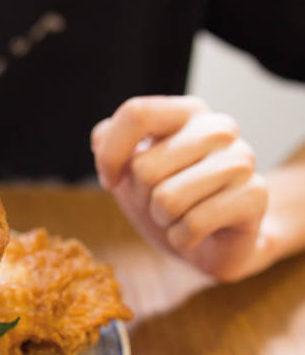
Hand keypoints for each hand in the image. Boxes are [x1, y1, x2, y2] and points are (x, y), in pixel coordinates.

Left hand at [92, 96, 268, 281]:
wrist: (216, 241)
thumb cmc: (171, 199)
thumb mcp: (130, 172)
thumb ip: (110, 145)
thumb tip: (100, 137)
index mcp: (187, 113)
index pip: (136, 113)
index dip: (110, 154)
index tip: (111, 180)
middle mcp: (218, 128)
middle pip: (144, 168)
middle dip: (140, 198)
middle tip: (160, 203)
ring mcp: (241, 159)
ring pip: (167, 199)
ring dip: (162, 220)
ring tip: (180, 216)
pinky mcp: (255, 195)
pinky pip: (192, 224)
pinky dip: (182, 238)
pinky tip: (196, 233)